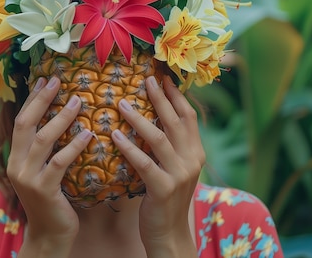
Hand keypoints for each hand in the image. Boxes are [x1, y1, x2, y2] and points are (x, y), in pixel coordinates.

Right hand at [7, 77, 91, 256]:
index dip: (32, 98)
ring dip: (61, 118)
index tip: (45, 79)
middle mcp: (16, 164)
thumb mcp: (44, 171)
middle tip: (57, 81)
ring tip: (78, 101)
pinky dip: (74, 146)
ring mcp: (28, 178)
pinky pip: (59, 162)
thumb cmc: (54, 199)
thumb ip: (47, 148)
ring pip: (43, 139)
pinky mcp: (43, 190)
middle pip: (26, 123)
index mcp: (15, 157)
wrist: (50, 235)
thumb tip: (63, 117)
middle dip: (41, 99)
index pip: (21, 120)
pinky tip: (88, 134)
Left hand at [112, 75, 204, 256]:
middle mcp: (192, 160)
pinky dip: (129, 147)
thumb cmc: (166, 198)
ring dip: (139, 117)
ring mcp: (180, 175)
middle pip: (175, 121)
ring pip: (159, 138)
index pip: (189, 116)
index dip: (176, 96)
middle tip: (146, 79)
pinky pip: (144, 162)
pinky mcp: (164, 189)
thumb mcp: (174, 168)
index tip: (163, 77)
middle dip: (160, 98)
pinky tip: (115, 135)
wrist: (170, 234)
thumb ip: (171, 145)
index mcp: (196, 152)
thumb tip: (155, 117)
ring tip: (121, 103)